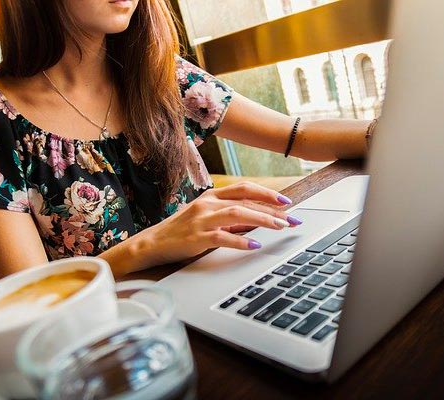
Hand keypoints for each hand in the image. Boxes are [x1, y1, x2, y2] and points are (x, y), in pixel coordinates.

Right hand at [135, 182, 301, 266]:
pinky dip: (241, 240)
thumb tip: (257, 220)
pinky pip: (223, 237)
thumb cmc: (181, 231)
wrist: (152, 243)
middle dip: (272, 209)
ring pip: (237, 214)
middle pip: (245, 200)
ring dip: (262, 220)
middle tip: (292, 219)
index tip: (286, 202)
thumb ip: (228, 216)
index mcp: (211, 196)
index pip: (244, 188)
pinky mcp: (196, 238)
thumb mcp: (205, 217)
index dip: (266, 193)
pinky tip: (254, 245)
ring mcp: (201, 220)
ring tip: (280, 227)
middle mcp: (207, 204)